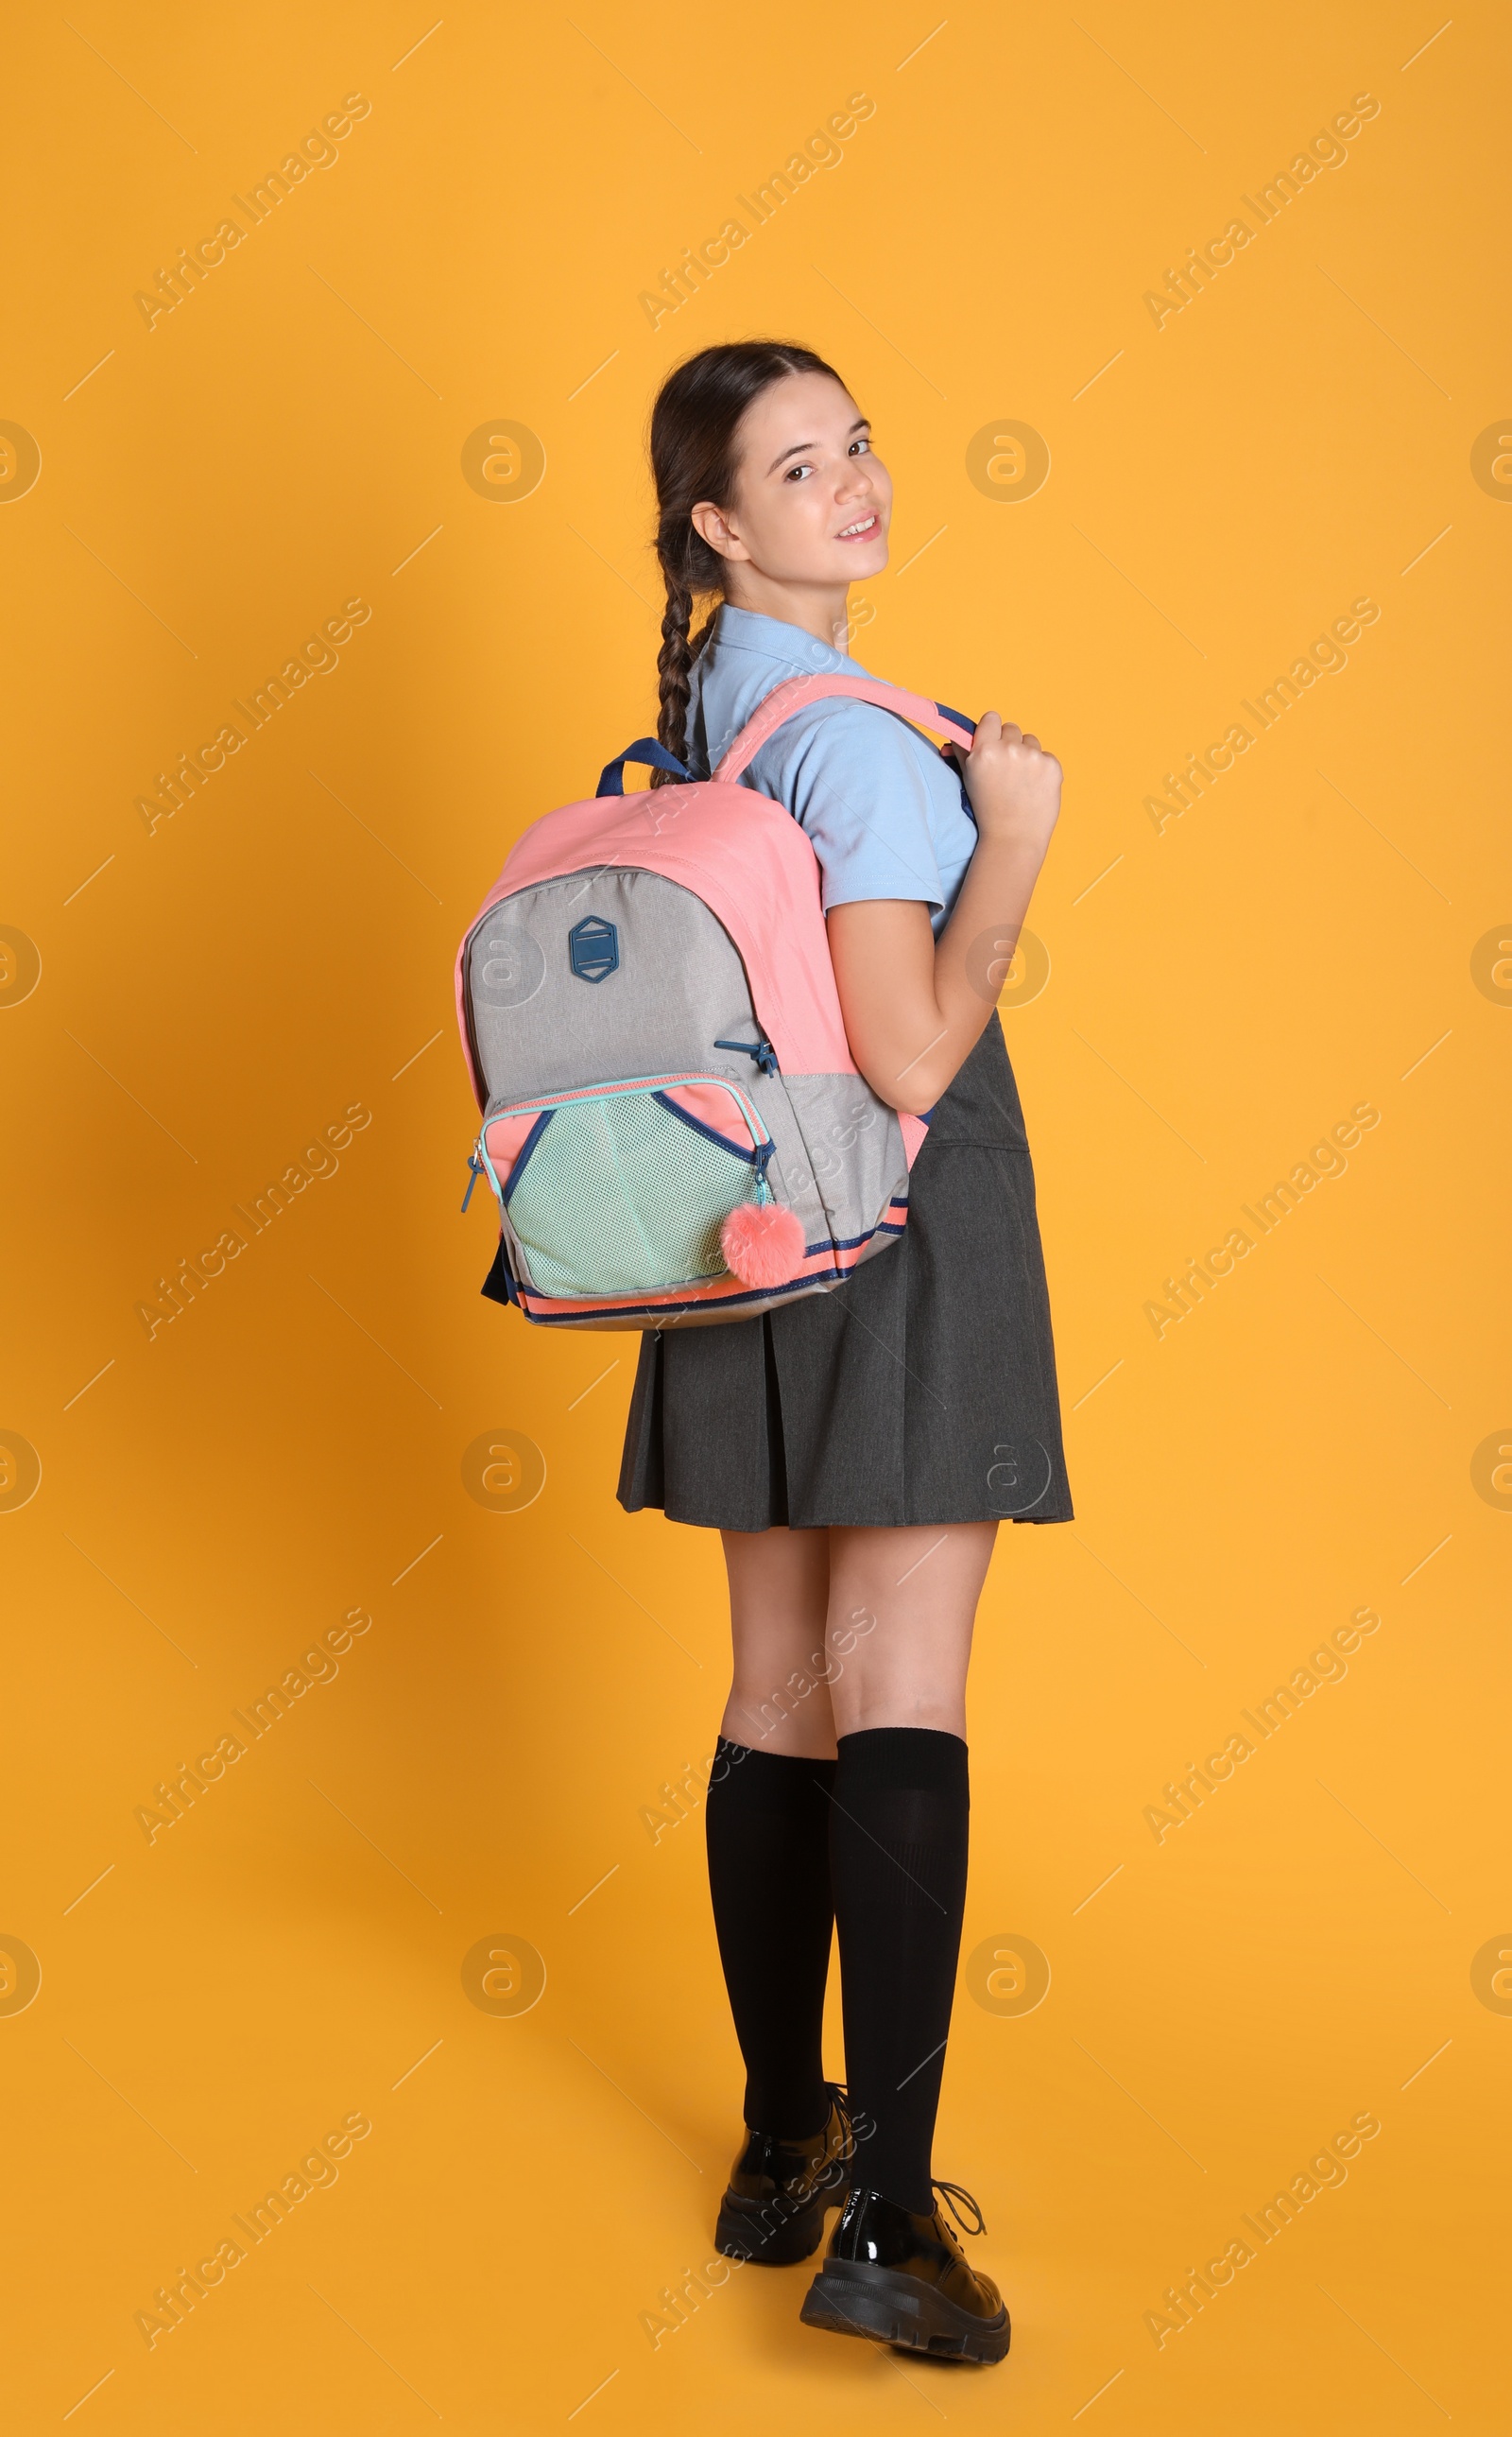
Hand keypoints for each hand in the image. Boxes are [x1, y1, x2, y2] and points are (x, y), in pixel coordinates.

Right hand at [953, 712, 1061, 857]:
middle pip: (1012, 728)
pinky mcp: (1052, 766)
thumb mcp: (969, 778)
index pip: (991, 718)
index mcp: (983, 751)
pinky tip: (1034, 787)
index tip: (993, 743)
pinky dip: (1042, 769)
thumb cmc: (988, 811)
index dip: (992, 730)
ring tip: (1021, 781)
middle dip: (1009, 743)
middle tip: (1006, 770)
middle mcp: (1008, 750)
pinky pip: (1046, 755)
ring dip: (1027, 754)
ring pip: (1030, 740)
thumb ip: (963, 752)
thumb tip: (957, 733)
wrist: (1013, 839)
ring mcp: (1032, 757)